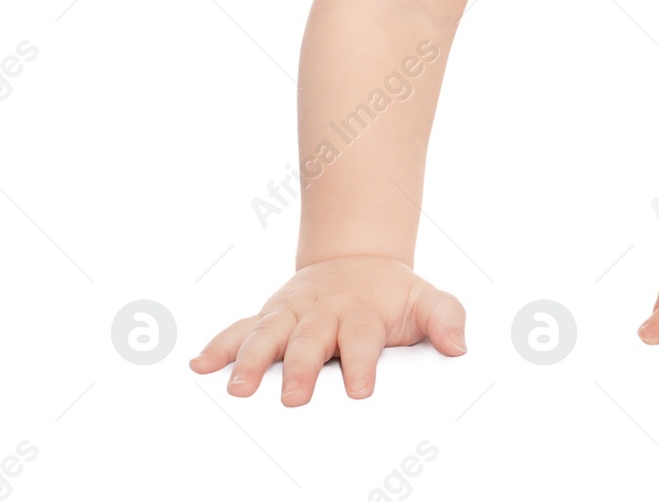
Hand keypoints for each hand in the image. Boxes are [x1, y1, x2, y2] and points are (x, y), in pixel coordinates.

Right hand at [189, 256, 465, 404]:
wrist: (359, 261)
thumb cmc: (391, 296)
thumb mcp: (425, 299)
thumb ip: (445, 318)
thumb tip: (459, 346)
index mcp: (362, 312)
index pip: (363, 338)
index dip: (363, 363)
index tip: (361, 389)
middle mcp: (323, 313)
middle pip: (310, 340)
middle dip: (301, 368)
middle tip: (295, 398)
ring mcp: (292, 313)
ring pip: (268, 334)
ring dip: (251, 360)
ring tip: (238, 388)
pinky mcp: (269, 316)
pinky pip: (240, 329)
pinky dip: (219, 345)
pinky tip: (199, 364)